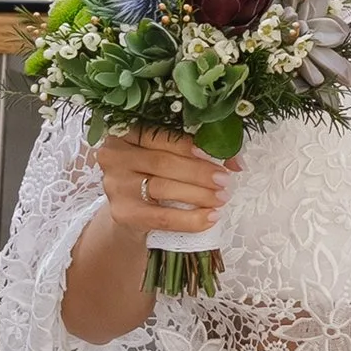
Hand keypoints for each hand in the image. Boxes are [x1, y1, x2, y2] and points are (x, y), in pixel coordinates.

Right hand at [91, 126, 237, 238]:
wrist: (131, 212)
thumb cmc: (154, 175)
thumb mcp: (168, 156)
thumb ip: (196, 151)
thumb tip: (236, 161)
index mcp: (125, 130)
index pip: (160, 134)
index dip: (190, 145)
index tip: (216, 155)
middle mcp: (113, 155)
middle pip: (162, 162)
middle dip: (199, 172)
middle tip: (225, 180)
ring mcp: (115, 184)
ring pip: (163, 187)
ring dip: (198, 194)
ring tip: (222, 198)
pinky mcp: (122, 212)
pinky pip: (161, 217)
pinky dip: (189, 219)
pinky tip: (210, 218)